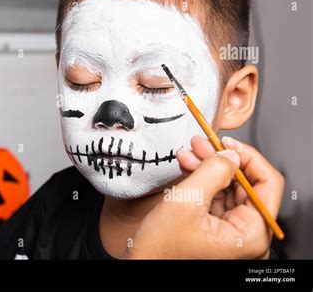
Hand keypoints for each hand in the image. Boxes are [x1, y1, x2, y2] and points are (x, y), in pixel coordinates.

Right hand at [125, 136, 284, 258]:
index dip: (248, 158)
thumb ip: (213, 172)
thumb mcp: (186, 201)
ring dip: (208, 167)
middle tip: (202, 144)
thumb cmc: (160, 249)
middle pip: (246, 184)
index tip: (227, 143)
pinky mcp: (218, 230)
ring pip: (229, 188)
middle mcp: (247, 236)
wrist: (141, 266)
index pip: (267, 184)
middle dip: (221, 160)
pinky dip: (203, 180)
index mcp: (250, 235)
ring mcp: (233, 234)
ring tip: (190, 152)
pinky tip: (189, 166)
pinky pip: (217, 197)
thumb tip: (230, 154)